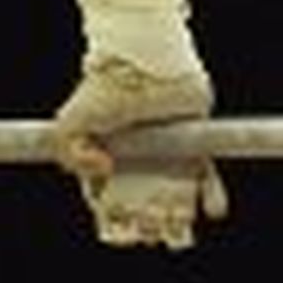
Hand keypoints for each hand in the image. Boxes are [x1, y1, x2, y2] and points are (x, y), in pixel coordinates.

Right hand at [50, 58, 228, 249]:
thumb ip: (70, 156)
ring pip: (177, 208)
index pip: (111, 213)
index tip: (118, 212)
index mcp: (110, 170)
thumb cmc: (106, 88)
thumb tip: (104, 172)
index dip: (115, 221)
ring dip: (180, 220)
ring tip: (177, 211)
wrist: (144, 58)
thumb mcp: (70, 122)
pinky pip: (208, 185)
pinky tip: (211, 208)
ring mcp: (169, 162)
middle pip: (145, 217)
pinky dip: (213, 201)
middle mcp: (141, 171)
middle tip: (151, 213)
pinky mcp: (195, 150)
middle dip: (149, 224)